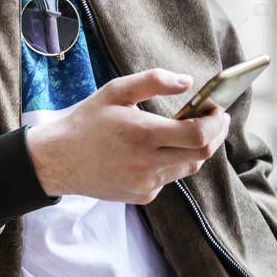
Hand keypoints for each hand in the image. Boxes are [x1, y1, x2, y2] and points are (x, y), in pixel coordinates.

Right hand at [26, 67, 230, 201]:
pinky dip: (171, 162)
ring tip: (186, 130)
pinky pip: (169, 178)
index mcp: (143, 134)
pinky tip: (155, 150)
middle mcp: (147, 163)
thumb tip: (188, 82)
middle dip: (215, 135)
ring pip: (188, 166)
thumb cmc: (87, 121)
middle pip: (202, 154)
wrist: (58, 160)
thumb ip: (154, 81)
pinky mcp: (142, 195)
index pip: (198, 135)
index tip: (218, 110)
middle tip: (215, 119)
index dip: (216, 123)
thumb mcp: (116, 91)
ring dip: (194, 148)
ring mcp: (146, 183)